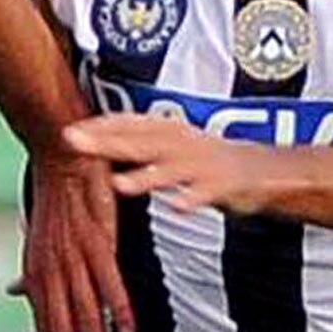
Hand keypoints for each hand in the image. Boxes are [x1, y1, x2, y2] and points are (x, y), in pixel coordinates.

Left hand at [18, 140, 134, 331]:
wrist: (62, 159)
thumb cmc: (51, 200)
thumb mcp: (34, 240)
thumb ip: (30, 272)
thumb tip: (13, 292)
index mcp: (36, 271)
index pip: (43, 323)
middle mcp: (51, 270)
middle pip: (61, 327)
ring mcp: (74, 257)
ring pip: (84, 313)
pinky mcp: (98, 242)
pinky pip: (109, 284)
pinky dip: (118, 310)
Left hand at [65, 112, 290, 216]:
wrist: (262, 171)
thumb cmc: (206, 162)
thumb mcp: (170, 147)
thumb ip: (137, 146)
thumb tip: (96, 145)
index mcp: (168, 132)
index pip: (129, 123)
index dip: (100, 125)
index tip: (70, 130)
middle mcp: (182, 143)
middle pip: (139, 141)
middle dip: (106, 142)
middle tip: (73, 142)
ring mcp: (202, 164)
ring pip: (170, 169)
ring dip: (145, 176)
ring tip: (119, 184)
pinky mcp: (223, 186)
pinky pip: (206, 194)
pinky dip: (192, 200)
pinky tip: (177, 207)